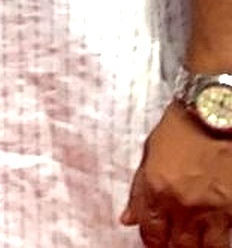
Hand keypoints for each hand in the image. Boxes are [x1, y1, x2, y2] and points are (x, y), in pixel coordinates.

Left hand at [122, 106, 231, 246]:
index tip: (156, 242)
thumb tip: (127, 219)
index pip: (151, 234)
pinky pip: (229, 236)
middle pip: (179, 246)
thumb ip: (138, 190)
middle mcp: (184, 204)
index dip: (153, 242)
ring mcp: (213, 209)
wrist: (214, 113)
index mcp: (157, 191)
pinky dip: (223, 237)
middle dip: (176, 247)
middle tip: (177, 242)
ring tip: (198, 240)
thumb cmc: (181, 128)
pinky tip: (218, 231)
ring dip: (201, 246)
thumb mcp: (149, 154)